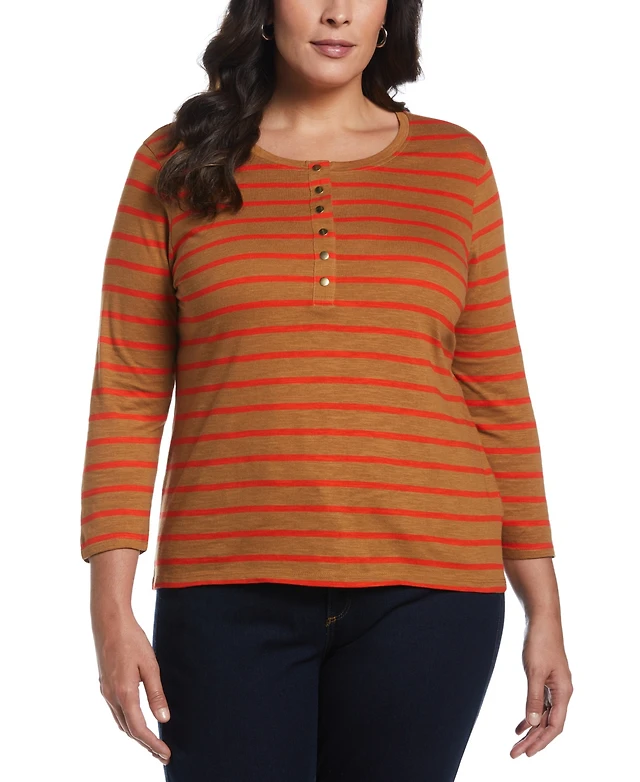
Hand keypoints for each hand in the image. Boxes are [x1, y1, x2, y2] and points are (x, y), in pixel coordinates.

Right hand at [93, 609, 171, 765]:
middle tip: (162, 754)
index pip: (138, 728)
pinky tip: (137, 720)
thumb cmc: (132, 640)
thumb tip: (163, 719)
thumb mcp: (150, 665)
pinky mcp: (105, 684)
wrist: (109, 622)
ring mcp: (106, 691)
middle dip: (145, 744)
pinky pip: (116, 711)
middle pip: (128, 730)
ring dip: (136, 734)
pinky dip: (128, 722)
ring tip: (152, 742)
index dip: (152, 744)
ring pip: (121, 722)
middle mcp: (112, 696)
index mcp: (124, 693)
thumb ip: (156, 693)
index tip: (165, 753)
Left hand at [511, 614, 572, 758]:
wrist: (542, 620)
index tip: (526, 752)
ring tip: (516, 745)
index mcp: (563, 691)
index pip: (555, 725)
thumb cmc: (540, 642)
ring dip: (531, 731)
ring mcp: (554, 686)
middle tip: (515, 754)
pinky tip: (520, 726)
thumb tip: (532, 723)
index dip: (541, 741)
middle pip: (549, 724)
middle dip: (533, 740)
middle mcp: (562, 692)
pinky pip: (540, 705)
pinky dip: (530, 716)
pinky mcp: (546, 680)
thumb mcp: (534, 671)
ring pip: (544, 716)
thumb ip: (533, 697)